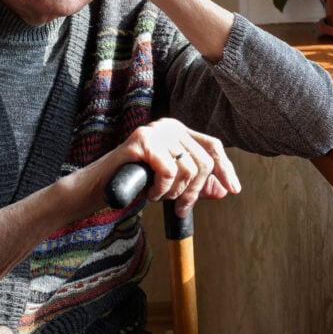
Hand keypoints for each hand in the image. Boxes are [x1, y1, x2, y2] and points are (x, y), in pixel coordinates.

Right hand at [116, 119, 241, 216]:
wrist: (99, 188)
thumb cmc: (134, 184)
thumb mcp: (171, 184)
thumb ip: (195, 185)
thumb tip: (224, 190)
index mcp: (179, 132)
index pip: (213, 146)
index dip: (226, 169)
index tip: (234, 190)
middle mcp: (170, 126)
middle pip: (203, 161)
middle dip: (194, 191)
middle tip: (179, 207)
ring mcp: (156, 131)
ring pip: (187, 168)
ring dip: (174, 192)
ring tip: (157, 194)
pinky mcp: (142, 140)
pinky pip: (169, 171)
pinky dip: (161, 189)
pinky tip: (148, 191)